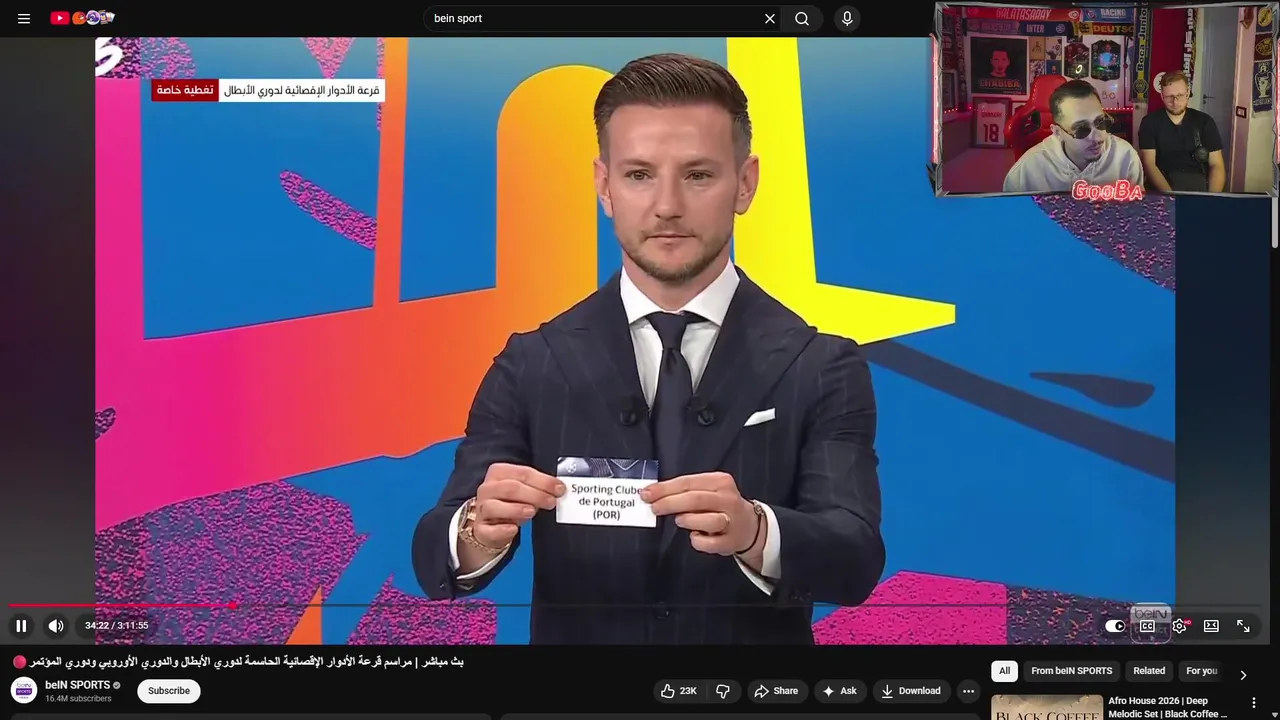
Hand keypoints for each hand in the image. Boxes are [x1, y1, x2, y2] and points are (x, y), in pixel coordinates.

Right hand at [471, 463, 564, 549]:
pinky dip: (502, 529)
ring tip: (532, 512)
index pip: (522, 473)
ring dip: (516, 509)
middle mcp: (487, 489)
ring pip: (495, 506)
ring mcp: (482, 509)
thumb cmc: (510, 503)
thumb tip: (558, 489)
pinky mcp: (481, 529)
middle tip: (550, 501)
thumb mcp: (524, 491)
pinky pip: (489, 529)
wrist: (491, 526)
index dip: (543, 481)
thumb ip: (539, 488)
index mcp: (499, 473)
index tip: (559, 488)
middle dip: (534, 494)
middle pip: (510, 488)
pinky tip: (513, 529)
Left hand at [641, 472, 757, 555]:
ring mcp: (732, 521)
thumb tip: (653, 494)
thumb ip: (684, 491)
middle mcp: (728, 499)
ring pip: (708, 520)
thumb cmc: (719, 506)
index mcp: (720, 481)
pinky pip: (710, 543)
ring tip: (679, 520)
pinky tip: (695, 536)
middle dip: (670, 503)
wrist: (749, 526)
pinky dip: (698, 541)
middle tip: (654, 508)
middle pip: (696, 499)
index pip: (688, 482)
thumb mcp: (707, 491)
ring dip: (688, 520)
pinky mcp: (731, 541)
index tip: (646, 493)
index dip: (665, 488)